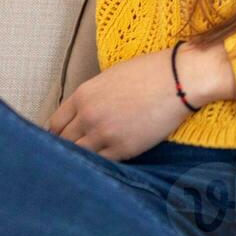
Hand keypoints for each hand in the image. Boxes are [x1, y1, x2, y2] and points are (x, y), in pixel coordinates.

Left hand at [46, 41, 235, 160]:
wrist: (180, 80)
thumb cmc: (150, 72)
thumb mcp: (111, 77)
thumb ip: (92, 97)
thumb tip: (82, 115)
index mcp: (83, 95)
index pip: (55, 124)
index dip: (57, 133)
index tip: (64, 138)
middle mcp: (88, 116)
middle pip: (63, 142)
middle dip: (68, 147)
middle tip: (75, 151)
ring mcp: (105, 134)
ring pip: (80, 155)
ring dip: (84, 157)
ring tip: (89, 159)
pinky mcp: (123, 149)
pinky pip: (102, 163)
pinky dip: (103, 163)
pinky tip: (108, 160)